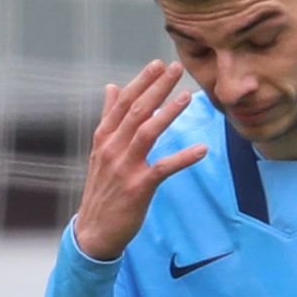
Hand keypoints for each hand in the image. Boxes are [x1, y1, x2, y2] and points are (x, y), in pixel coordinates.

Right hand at [69, 60, 210, 262]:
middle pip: (136, 112)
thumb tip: (111, 86)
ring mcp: (124, 168)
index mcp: (104, 138)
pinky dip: (183, 158)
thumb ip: (108, 118)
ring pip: (147, 133)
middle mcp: (112, 149)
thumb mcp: (100, 150)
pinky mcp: (138, 188)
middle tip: (175, 68)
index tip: (158, 64)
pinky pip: (163, 168)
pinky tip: (201, 149)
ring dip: (168, 113)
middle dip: (156, 88)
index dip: (141, 82)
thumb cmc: (102, 189)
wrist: (94, 231)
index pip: (123, 103)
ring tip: (187, 96)